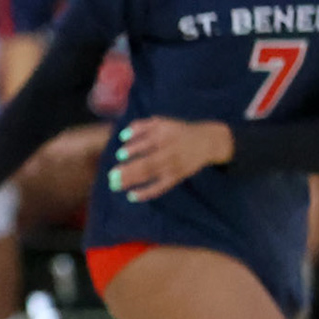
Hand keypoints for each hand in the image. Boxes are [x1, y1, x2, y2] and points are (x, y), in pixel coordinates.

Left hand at [110, 117, 232, 202]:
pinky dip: (147, 193)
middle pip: (148, 163)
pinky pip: (161, 187)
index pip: (148, 143)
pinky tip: (132, 196)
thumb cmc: (177, 131)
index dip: (133, 149)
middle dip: (129, 170)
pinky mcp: (177, 177)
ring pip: (151, 175)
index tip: (120, 154)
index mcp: (165, 135)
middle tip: (111, 176)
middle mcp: (169, 151)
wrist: (207, 141)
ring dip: (132, 181)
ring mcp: (173, 165)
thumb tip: (122, 135)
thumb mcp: (163, 122)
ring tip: (115, 185)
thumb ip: (142, 126)